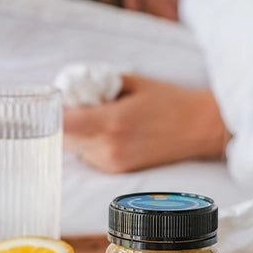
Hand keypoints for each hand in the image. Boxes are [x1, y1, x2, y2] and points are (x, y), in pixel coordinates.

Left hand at [63, 75, 228, 172]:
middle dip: (65, 121)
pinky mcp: (120, 171)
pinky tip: (110, 131)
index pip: (63, 123)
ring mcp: (114, 163)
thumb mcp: (133, 82)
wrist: (200, 128)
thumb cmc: (170, 100)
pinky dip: (92, 144)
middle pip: (65, 138)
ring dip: (78, 134)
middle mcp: (109, 147)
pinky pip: (91, 157)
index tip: (54, 100)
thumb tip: (71, 85)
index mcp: (112, 122)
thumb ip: (100, 84)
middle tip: (76, 104)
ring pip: (76, 149)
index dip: (52, 112)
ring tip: (99, 117)